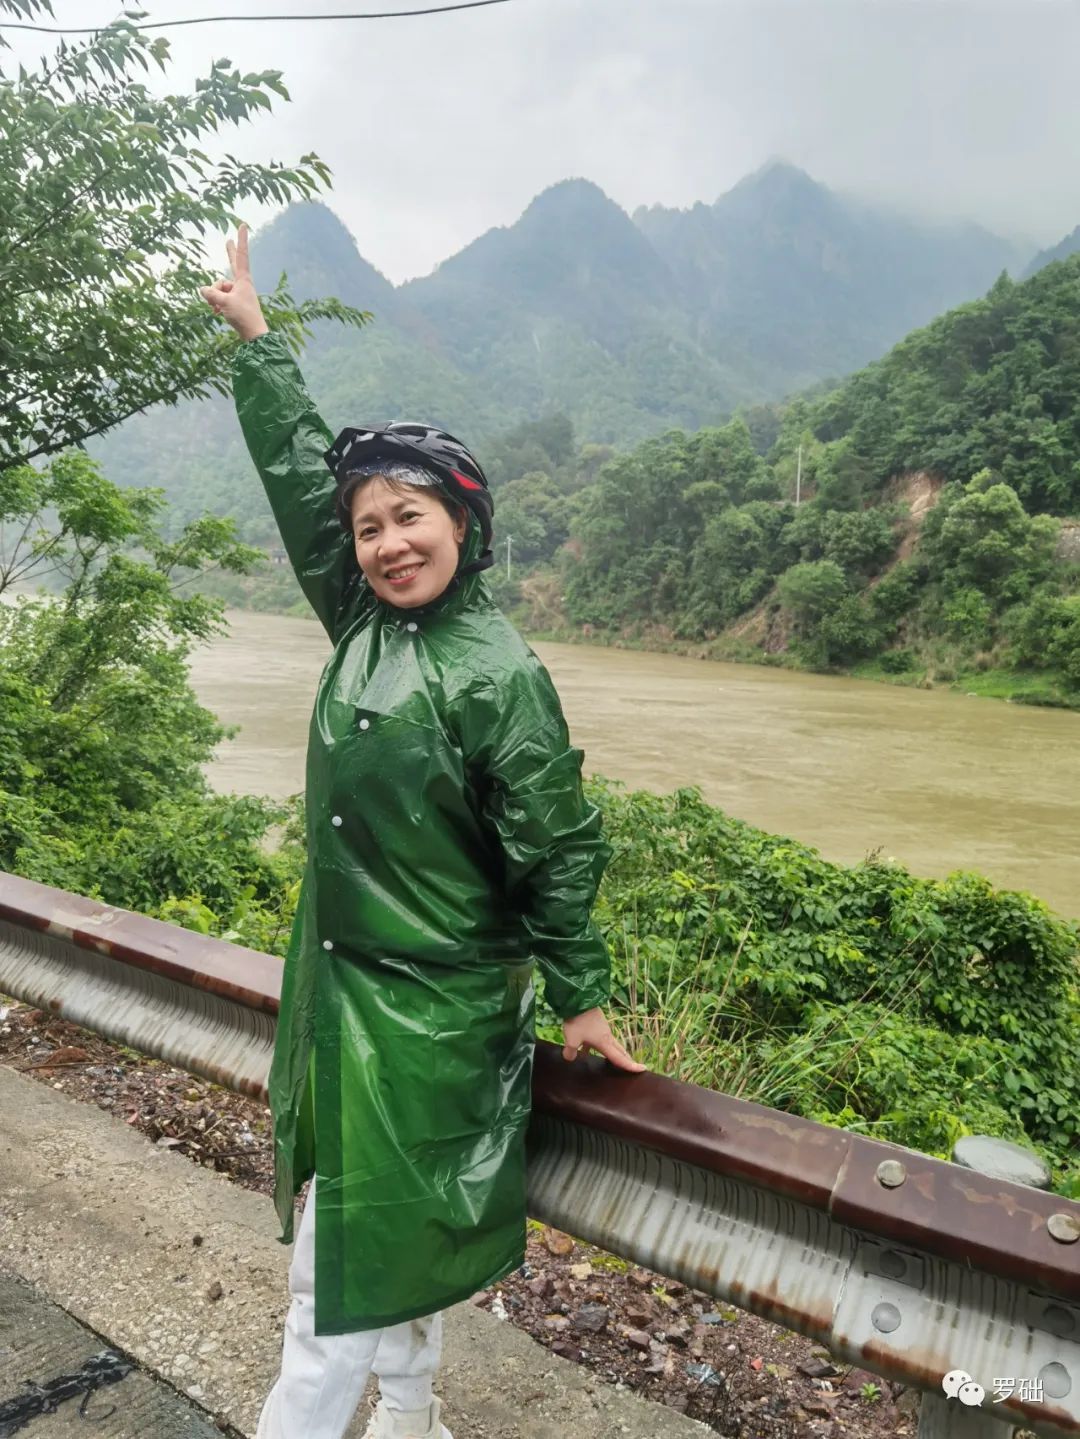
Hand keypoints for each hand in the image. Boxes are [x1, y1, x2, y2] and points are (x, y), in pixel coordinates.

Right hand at [199, 224, 268, 340]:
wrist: (254, 335)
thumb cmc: (243, 316)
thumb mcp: (223, 303)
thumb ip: (211, 294)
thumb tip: (202, 289)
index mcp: (244, 280)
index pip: (242, 255)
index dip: (241, 240)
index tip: (243, 225)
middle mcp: (242, 284)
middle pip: (233, 265)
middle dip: (229, 254)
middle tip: (228, 241)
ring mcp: (239, 293)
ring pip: (220, 288)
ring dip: (214, 297)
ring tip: (216, 309)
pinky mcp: (236, 303)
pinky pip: (221, 298)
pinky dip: (217, 304)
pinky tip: (216, 313)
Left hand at [561, 1008, 646, 1071]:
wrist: (579, 999)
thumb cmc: (578, 1021)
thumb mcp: (571, 1039)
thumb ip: (570, 1052)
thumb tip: (570, 1058)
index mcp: (605, 1043)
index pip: (619, 1058)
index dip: (630, 1066)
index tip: (642, 1069)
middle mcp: (607, 1036)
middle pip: (620, 1051)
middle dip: (626, 1059)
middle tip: (634, 1066)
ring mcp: (603, 1029)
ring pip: (611, 1044)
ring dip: (613, 1052)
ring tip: (611, 1060)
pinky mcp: (598, 1023)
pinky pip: (601, 1038)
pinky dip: (599, 1045)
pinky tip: (585, 1048)